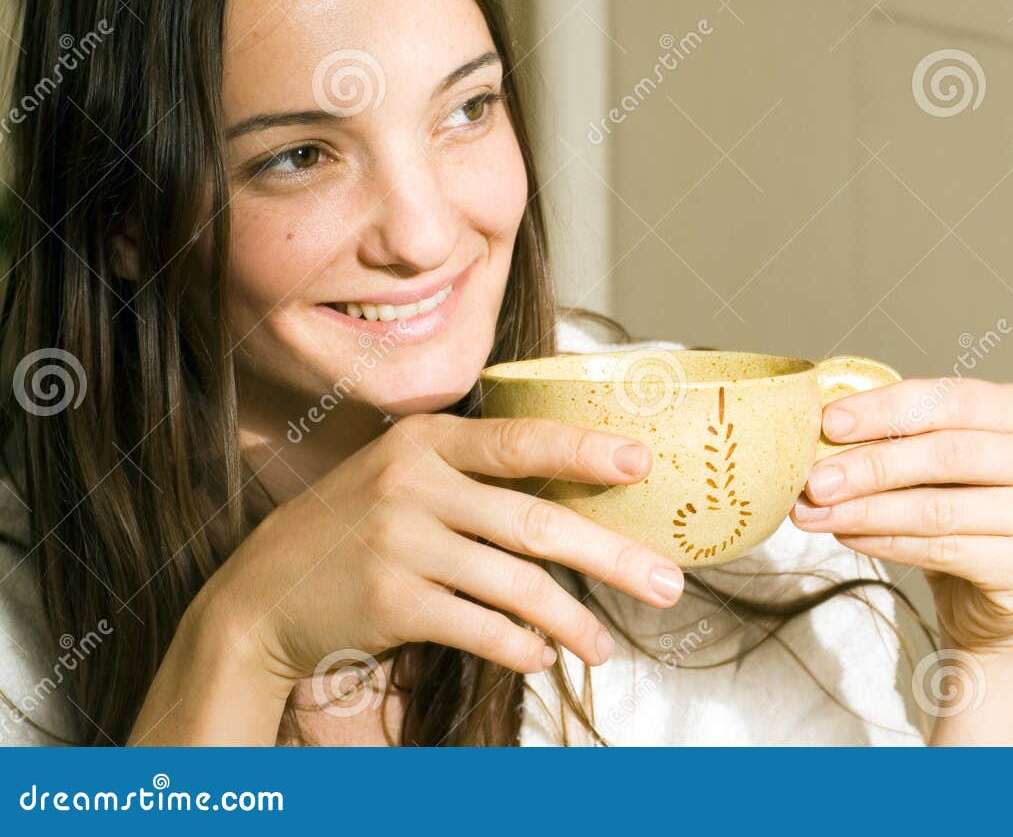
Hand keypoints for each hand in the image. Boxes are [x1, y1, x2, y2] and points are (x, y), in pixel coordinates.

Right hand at [199, 413, 686, 683]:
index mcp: (426, 440)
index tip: (642, 463)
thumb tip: (579, 493)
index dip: (586, 450)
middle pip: (536, 522)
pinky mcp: (391, 601)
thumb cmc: (354, 529)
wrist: (261, 594)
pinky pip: (479, 627)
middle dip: (612, 557)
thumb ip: (475, 475)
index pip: (522, 441)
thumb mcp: (404, 476)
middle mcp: (413, 483)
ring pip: (516, 584)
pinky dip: (519, 646)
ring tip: (603, 646)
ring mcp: (400, 543)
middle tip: (667, 584)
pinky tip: (540, 656)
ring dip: (572, 620)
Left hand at [789, 378, 1012, 652]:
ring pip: (940, 508)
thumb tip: (826, 423)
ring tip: (816, 512)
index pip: (952, 399)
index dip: (887, 408)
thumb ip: (901, 432)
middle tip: (814, 478)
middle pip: (948, 454)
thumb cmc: (958, 507)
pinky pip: (944, 550)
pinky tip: (848, 536)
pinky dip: (887, 543)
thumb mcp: (935, 459)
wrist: (989, 596)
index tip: (829, 422)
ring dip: (866, 510)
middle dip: (871, 465)